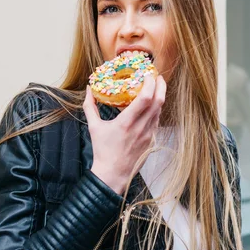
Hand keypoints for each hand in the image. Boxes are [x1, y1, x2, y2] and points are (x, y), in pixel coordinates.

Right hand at [83, 75, 165, 193]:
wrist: (113, 174)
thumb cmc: (103, 151)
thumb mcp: (94, 127)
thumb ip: (90, 107)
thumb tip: (89, 90)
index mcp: (126, 123)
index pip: (145, 99)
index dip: (150, 84)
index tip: (147, 74)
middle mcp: (140, 128)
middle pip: (158, 102)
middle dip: (160, 86)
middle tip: (157, 76)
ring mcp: (148, 135)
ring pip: (159, 111)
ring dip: (159, 97)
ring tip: (155, 87)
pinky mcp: (151, 141)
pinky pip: (157, 121)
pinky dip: (156, 110)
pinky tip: (151, 106)